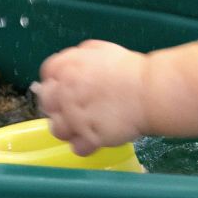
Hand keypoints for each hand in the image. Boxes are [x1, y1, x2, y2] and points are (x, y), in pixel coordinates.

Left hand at [33, 40, 148, 155]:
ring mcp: (74, 116)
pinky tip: (96, 139)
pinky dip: (86, 145)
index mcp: (67, 67)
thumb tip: (70, 65)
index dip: (56, 82)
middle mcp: (64, 92)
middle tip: (75, 109)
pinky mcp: (88, 137)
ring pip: (57, 130)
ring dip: (70, 129)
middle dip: (58, 107)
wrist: (151, 91)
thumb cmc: (131, 69)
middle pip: (46, 104)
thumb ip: (80, 56)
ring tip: (85, 127)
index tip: (66, 88)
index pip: (47, 74)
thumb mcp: (102, 50)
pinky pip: (77, 147)